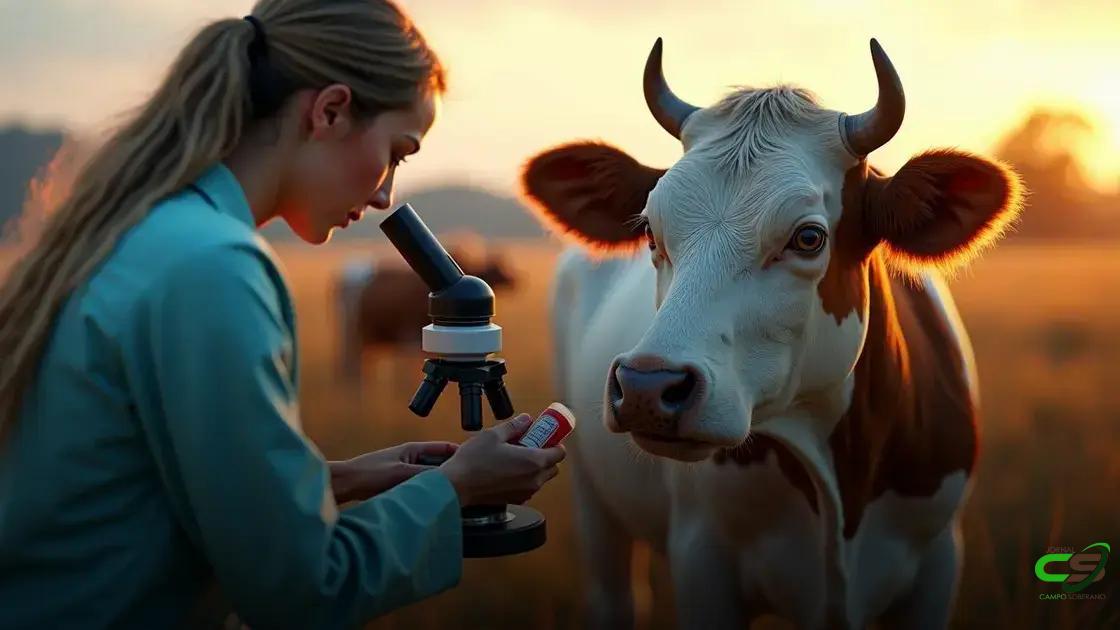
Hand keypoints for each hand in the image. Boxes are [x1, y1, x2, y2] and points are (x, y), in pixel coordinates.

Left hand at [330, 441, 458, 502]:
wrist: (346, 484)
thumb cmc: (369, 474)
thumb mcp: (403, 474)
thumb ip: (427, 475)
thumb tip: (449, 479)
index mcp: (413, 449)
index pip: (444, 447)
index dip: (459, 454)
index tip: (473, 463)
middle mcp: (411, 458)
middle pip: (439, 463)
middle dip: (451, 472)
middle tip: (468, 483)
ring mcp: (405, 471)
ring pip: (429, 477)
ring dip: (438, 484)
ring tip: (454, 493)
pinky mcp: (399, 484)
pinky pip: (420, 487)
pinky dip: (428, 492)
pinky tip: (434, 501)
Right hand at [438, 414, 566, 506]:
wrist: (457, 485)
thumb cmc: (474, 462)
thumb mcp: (494, 435)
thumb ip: (514, 426)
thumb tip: (525, 420)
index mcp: (533, 462)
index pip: (560, 453)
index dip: (555, 442)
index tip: (546, 436)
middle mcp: (533, 480)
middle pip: (553, 467)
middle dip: (546, 455)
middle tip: (531, 444)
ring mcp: (525, 492)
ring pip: (541, 478)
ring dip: (535, 467)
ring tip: (516, 456)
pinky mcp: (515, 499)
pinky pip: (528, 487)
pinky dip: (524, 478)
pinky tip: (508, 469)